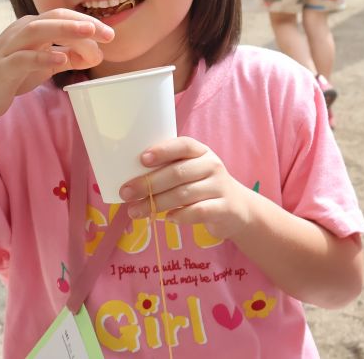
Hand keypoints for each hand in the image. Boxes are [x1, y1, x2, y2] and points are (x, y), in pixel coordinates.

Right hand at [0, 9, 113, 122]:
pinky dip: (43, 56)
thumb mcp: (43, 64)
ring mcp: (10, 47)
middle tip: (109, 34)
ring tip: (89, 34)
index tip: (110, 34)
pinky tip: (61, 59)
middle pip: (55, 17)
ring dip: (66, 30)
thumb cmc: (10, 75)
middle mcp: (21, 31)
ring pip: (39, 30)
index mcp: (32, 27)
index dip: (88, 22)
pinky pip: (24, 57)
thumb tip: (95, 54)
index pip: (64, 16)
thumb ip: (67, 57)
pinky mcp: (2, 66)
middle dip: (83, 24)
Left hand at [121, 137, 254, 241]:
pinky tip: (167, 219)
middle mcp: (212, 166)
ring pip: (183, 194)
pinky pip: (197, 212)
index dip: (163, 150)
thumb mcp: (192, 171)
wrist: (237, 208)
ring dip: (156, 204)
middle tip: (126, 193)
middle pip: (178, 173)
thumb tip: (130, 177)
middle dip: (149, 183)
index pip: (184, 145)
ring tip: (135, 211)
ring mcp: (219, 187)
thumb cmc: (204, 187)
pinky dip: (179, 216)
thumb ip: (169, 169)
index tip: (142, 159)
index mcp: (202, 152)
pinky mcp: (223, 208)